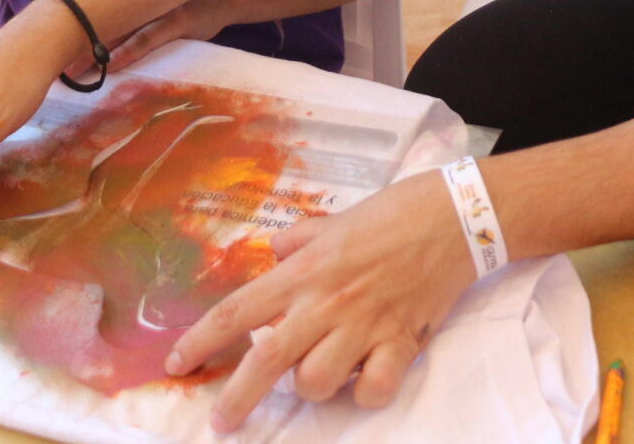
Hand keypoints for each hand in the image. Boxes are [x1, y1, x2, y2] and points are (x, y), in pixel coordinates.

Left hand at [60, 0, 245, 78]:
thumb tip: (94, 14)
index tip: (42, 36)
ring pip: (118, 30)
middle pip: (99, 17)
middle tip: (47, 58)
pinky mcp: (178, 22)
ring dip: (93, 51)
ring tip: (71, 70)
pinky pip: (147, 39)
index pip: (92, 3)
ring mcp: (159, 8)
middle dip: (73, 37)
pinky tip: (111, 65)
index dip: (68, 20)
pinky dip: (127, 52)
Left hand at [166, 169, 476, 429]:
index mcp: (304, 271)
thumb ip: (298, 240)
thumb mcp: (335, 219)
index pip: (238, 310)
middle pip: (267, 359)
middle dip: (237, 398)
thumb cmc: (393, 212)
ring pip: (316, 381)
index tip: (178, 363)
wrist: (455, 216)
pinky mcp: (401, 342)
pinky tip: (363, 380)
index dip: (201, 339)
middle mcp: (327, 302)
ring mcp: (364, 325)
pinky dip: (363, 394)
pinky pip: (372, 389)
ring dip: (309, 388)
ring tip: (317, 375)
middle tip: (221, 422)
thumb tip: (272, 253)